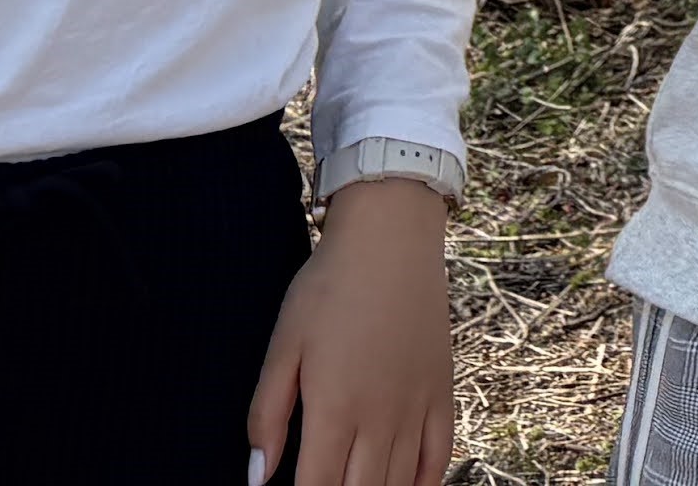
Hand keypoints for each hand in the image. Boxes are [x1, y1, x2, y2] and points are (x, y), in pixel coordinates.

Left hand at [245, 174, 451, 485]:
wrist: (391, 236)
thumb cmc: (329, 286)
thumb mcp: (284, 344)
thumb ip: (267, 414)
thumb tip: (256, 477)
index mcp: (334, 408)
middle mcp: (379, 416)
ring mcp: (415, 405)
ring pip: (397, 481)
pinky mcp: (440, 389)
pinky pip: (438, 454)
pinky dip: (423, 482)